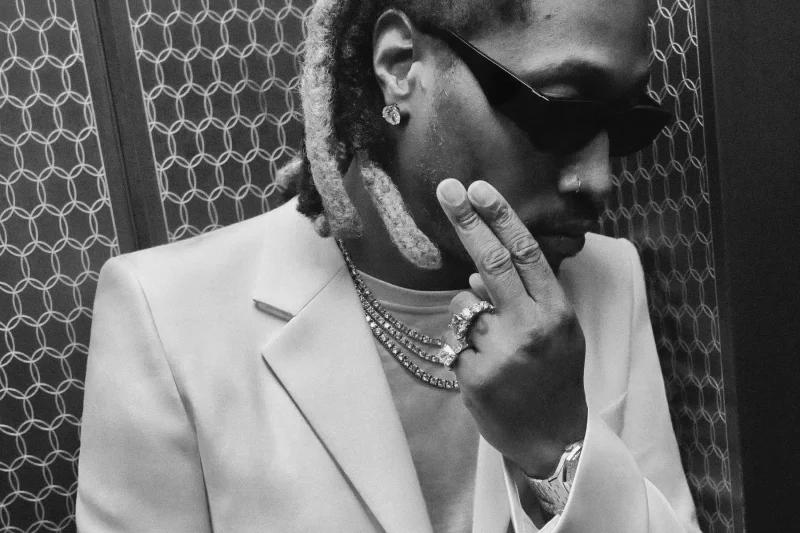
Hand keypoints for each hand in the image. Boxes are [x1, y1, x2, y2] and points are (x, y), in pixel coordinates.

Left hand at [436, 179, 587, 477]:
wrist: (554, 441)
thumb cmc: (555, 378)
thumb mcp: (558, 333)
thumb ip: (525, 297)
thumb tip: (475, 273)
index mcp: (557, 312)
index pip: (526, 253)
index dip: (500, 217)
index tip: (479, 189)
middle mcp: (531, 327)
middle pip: (490, 262)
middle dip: (466, 221)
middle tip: (447, 189)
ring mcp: (501, 352)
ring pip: (464, 305)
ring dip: (470, 316)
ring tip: (494, 348)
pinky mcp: (475, 376)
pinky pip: (453, 341)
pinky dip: (462, 349)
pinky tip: (484, 371)